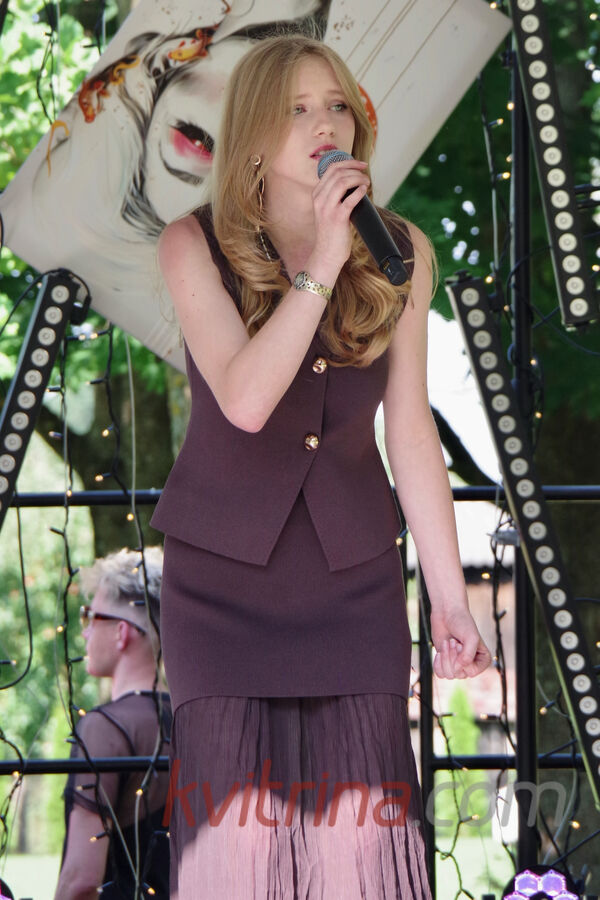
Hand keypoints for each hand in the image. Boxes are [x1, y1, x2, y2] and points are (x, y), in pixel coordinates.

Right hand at [309, 158, 369, 272]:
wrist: (326, 254)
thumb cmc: (331, 233)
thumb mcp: (327, 210)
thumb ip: (335, 196)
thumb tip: (354, 183)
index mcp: (316, 195)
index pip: (331, 169)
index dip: (348, 162)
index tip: (360, 165)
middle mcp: (319, 199)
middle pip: (337, 172)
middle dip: (355, 168)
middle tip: (365, 173)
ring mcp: (327, 208)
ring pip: (343, 182)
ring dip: (358, 178)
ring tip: (366, 182)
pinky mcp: (337, 218)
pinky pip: (350, 199)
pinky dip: (359, 191)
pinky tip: (364, 191)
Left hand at [430, 605, 491, 679]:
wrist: (447, 613)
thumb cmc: (462, 622)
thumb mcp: (471, 638)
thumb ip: (468, 656)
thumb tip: (458, 669)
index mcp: (482, 660)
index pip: (471, 672)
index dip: (463, 659)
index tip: (461, 644)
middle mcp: (471, 664)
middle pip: (458, 674)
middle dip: (452, 656)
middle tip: (453, 641)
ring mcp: (458, 664)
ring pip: (448, 675)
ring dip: (445, 658)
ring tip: (448, 643)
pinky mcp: (445, 662)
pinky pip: (440, 674)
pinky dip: (437, 663)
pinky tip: (439, 652)